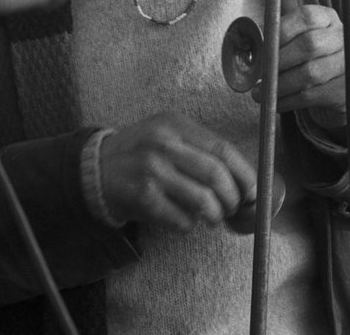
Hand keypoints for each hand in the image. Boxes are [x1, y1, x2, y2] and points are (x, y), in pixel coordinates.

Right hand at [99, 113, 255, 230]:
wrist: (96, 168)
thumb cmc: (142, 153)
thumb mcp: (168, 135)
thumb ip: (201, 149)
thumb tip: (245, 179)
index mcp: (175, 124)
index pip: (223, 149)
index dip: (244, 174)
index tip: (253, 191)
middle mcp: (164, 143)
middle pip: (217, 175)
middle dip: (232, 198)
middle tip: (232, 207)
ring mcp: (153, 170)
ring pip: (203, 201)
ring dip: (214, 215)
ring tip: (211, 216)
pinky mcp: (143, 197)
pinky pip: (182, 220)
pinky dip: (190, 225)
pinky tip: (182, 218)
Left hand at [251, 4, 349, 134]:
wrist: (336, 85)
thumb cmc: (308, 57)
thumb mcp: (297, 39)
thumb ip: (276, 37)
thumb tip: (252, 44)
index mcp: (327, 17)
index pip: (305, 16)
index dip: (281, 31)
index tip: (262, 47)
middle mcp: (343, 37)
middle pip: (309, 44)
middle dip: (279, 60)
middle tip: (259, 72)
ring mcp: (349, 64)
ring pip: (310, 73)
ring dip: (280, 84)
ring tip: (259, 92)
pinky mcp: (346, 90)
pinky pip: (312, 96)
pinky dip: (288, 100)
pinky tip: (275, 103)